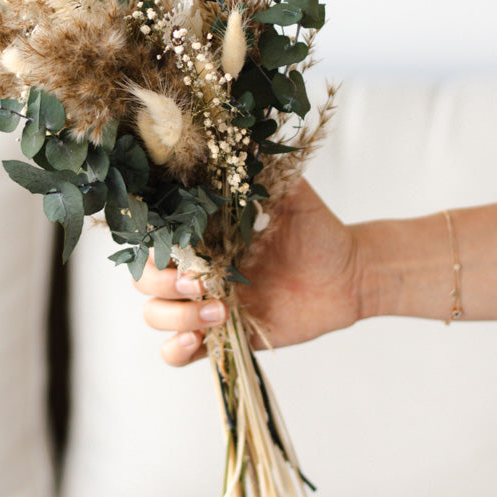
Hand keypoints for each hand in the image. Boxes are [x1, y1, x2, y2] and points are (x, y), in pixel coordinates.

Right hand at [133, 178, 361, 365]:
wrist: (351, 274)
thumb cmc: (319, 232)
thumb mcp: (293, 198)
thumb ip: (268, 175)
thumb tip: (245, 143)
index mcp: (204, 235)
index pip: (154, 240)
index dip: (154, 245)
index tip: (180, 246)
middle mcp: (197, 270)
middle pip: (145, 282)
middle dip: (164, 284)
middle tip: (201, 283)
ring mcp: (206, 306)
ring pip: (156, 317)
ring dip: (177, 317)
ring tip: (220, 310)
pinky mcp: (224, 337)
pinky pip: (178, 353)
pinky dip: (176, 350)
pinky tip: (198, 339)